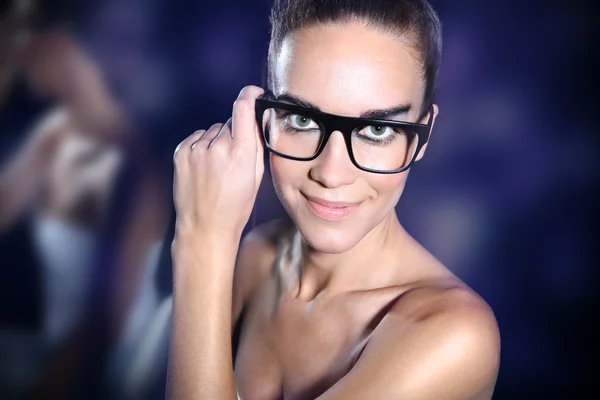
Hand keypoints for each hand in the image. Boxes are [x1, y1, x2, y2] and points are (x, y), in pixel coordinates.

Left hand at [172, 86, 264, 241]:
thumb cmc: (235, 206)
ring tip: (216, 167)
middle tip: (233, 159)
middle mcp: (217, 147)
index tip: (253, 92)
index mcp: (241, 153)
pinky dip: (202, 147)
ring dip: (216, 142)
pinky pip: (197, 138)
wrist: (205, 227)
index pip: (243, 107)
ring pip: (212, 131)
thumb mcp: (256, 177)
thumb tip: (253, 118)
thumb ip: (255, 144)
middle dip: (233, 134)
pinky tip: (204, 167)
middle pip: (229, 123)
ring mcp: (196, 149)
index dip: (249, 95)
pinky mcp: (181, 152)